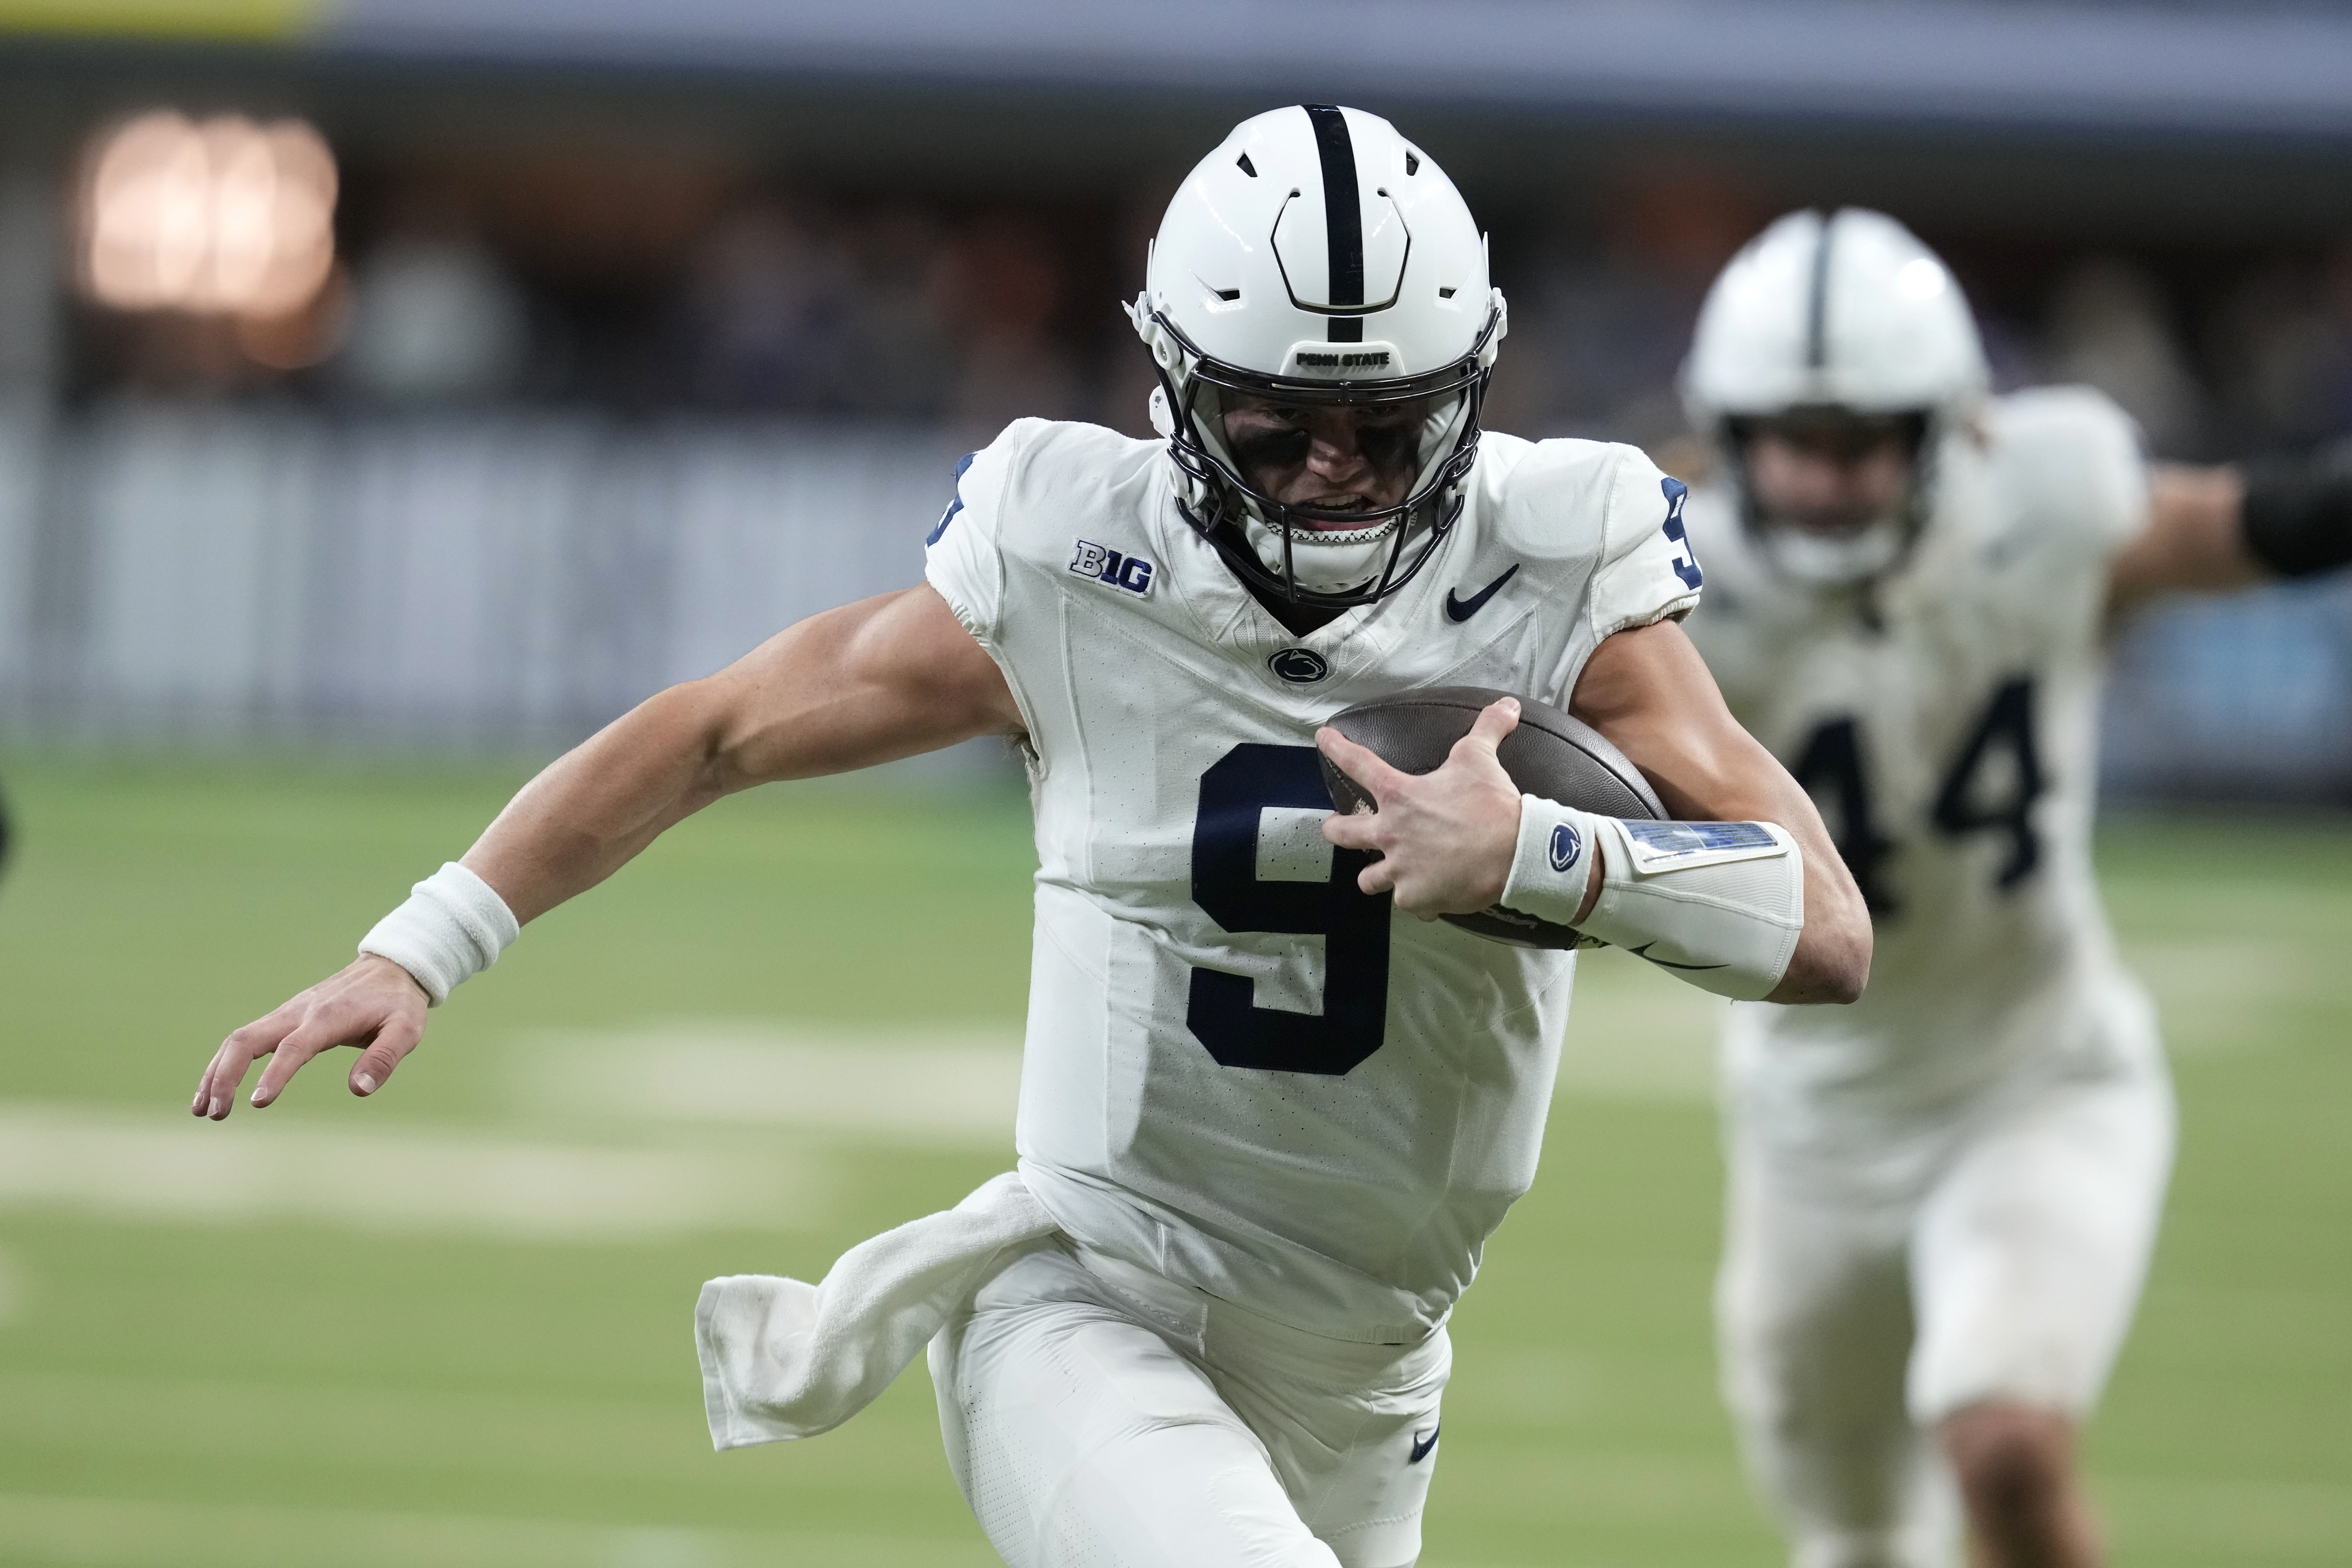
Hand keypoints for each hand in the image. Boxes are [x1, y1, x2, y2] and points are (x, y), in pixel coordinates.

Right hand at [192, 955, 430, 1119]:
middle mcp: (299, 1012)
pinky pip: (245, 1039)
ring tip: (203, 1110)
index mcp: (330, 1017)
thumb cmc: (399, 1004)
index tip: (257, 1103)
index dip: (275, 1074)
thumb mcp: (407, 1030)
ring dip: (216, 1073)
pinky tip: (214, 1090)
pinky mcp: (283, 1017)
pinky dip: (225, 1063)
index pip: (294, 1048)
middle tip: (216, 1114)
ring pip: (238, 1039)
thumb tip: (358, 1090)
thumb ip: (384, 1058)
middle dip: (225, 1076)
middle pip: (246, 1039)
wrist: (389, 969)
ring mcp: (287, 1013)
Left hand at [1316, 697, 1530, 915]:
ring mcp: (1400, 869)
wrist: (1516, 853)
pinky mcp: (1416, 897)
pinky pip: (1406, 902)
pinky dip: (1417, 898)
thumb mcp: (1482, 759)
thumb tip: (1507, 705)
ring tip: (1385, 871)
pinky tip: (1428, 893)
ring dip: (1376, 874)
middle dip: (1335, 829)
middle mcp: (1390, 833)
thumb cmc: (1493, 805)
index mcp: (1399, 795)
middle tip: (1338, 825)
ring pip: (1368, 879)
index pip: (1358, 764)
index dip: (1336, 748)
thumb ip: (1488, 729)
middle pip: (1341, 833)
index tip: (1322, 739)